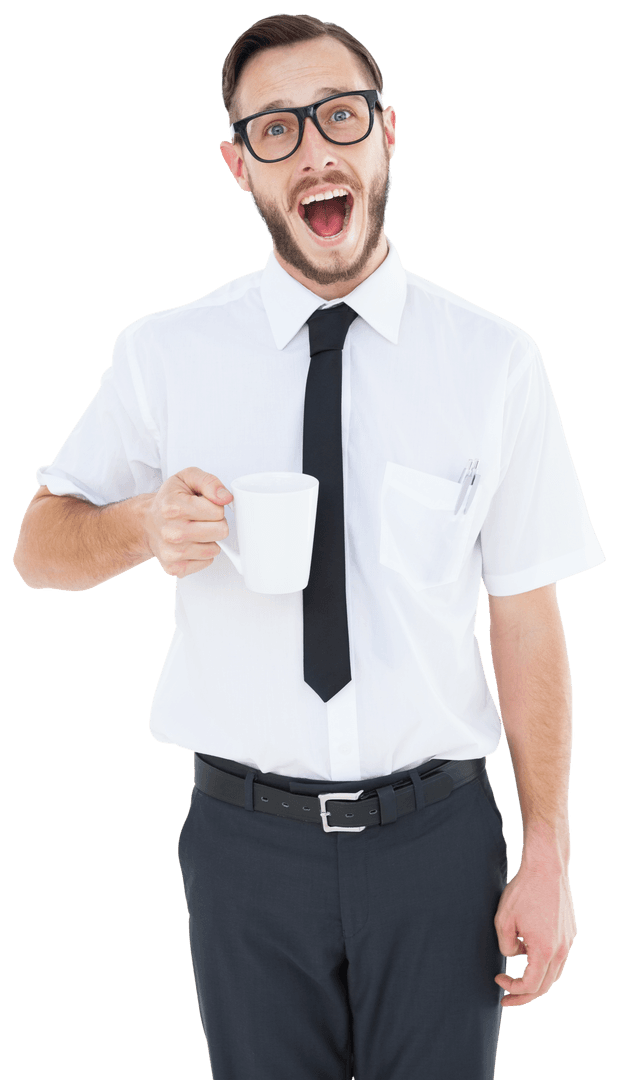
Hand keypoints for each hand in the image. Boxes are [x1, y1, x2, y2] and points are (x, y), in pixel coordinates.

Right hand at [143, 467, 231, 577]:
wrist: (146, 522)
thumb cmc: (168, 501)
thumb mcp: (187, 478)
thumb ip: (209, 482)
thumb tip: (225, 497)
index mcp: (174, 508)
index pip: (218, 511)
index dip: (215, 506)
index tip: (202, 505)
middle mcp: (172, 532)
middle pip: (220, 531)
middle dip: (215, 523)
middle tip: (201, 518)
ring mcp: (172, 553)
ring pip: (215, 549)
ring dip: (209, 539)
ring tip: (195, 530)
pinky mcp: (175, 568)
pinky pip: (206, 562)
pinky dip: (202, 553)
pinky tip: (191, 543)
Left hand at [494, 856, 576, 1005]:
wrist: (546, 867)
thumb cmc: (523, 891)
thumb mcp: (503, 920)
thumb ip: (506, 946)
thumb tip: (515, 955)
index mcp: (544, 950)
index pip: (530, 985)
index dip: (512, 989)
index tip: (498, 980)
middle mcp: (561, 950)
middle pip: (545, 986)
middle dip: (524, 996)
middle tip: (507, 999)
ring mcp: (568, 942)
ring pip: (554, 974)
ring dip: (536, 982)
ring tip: (518, 982)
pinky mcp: (570, 933)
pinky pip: (558, 958)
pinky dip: (544, 965)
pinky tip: (530, 956)